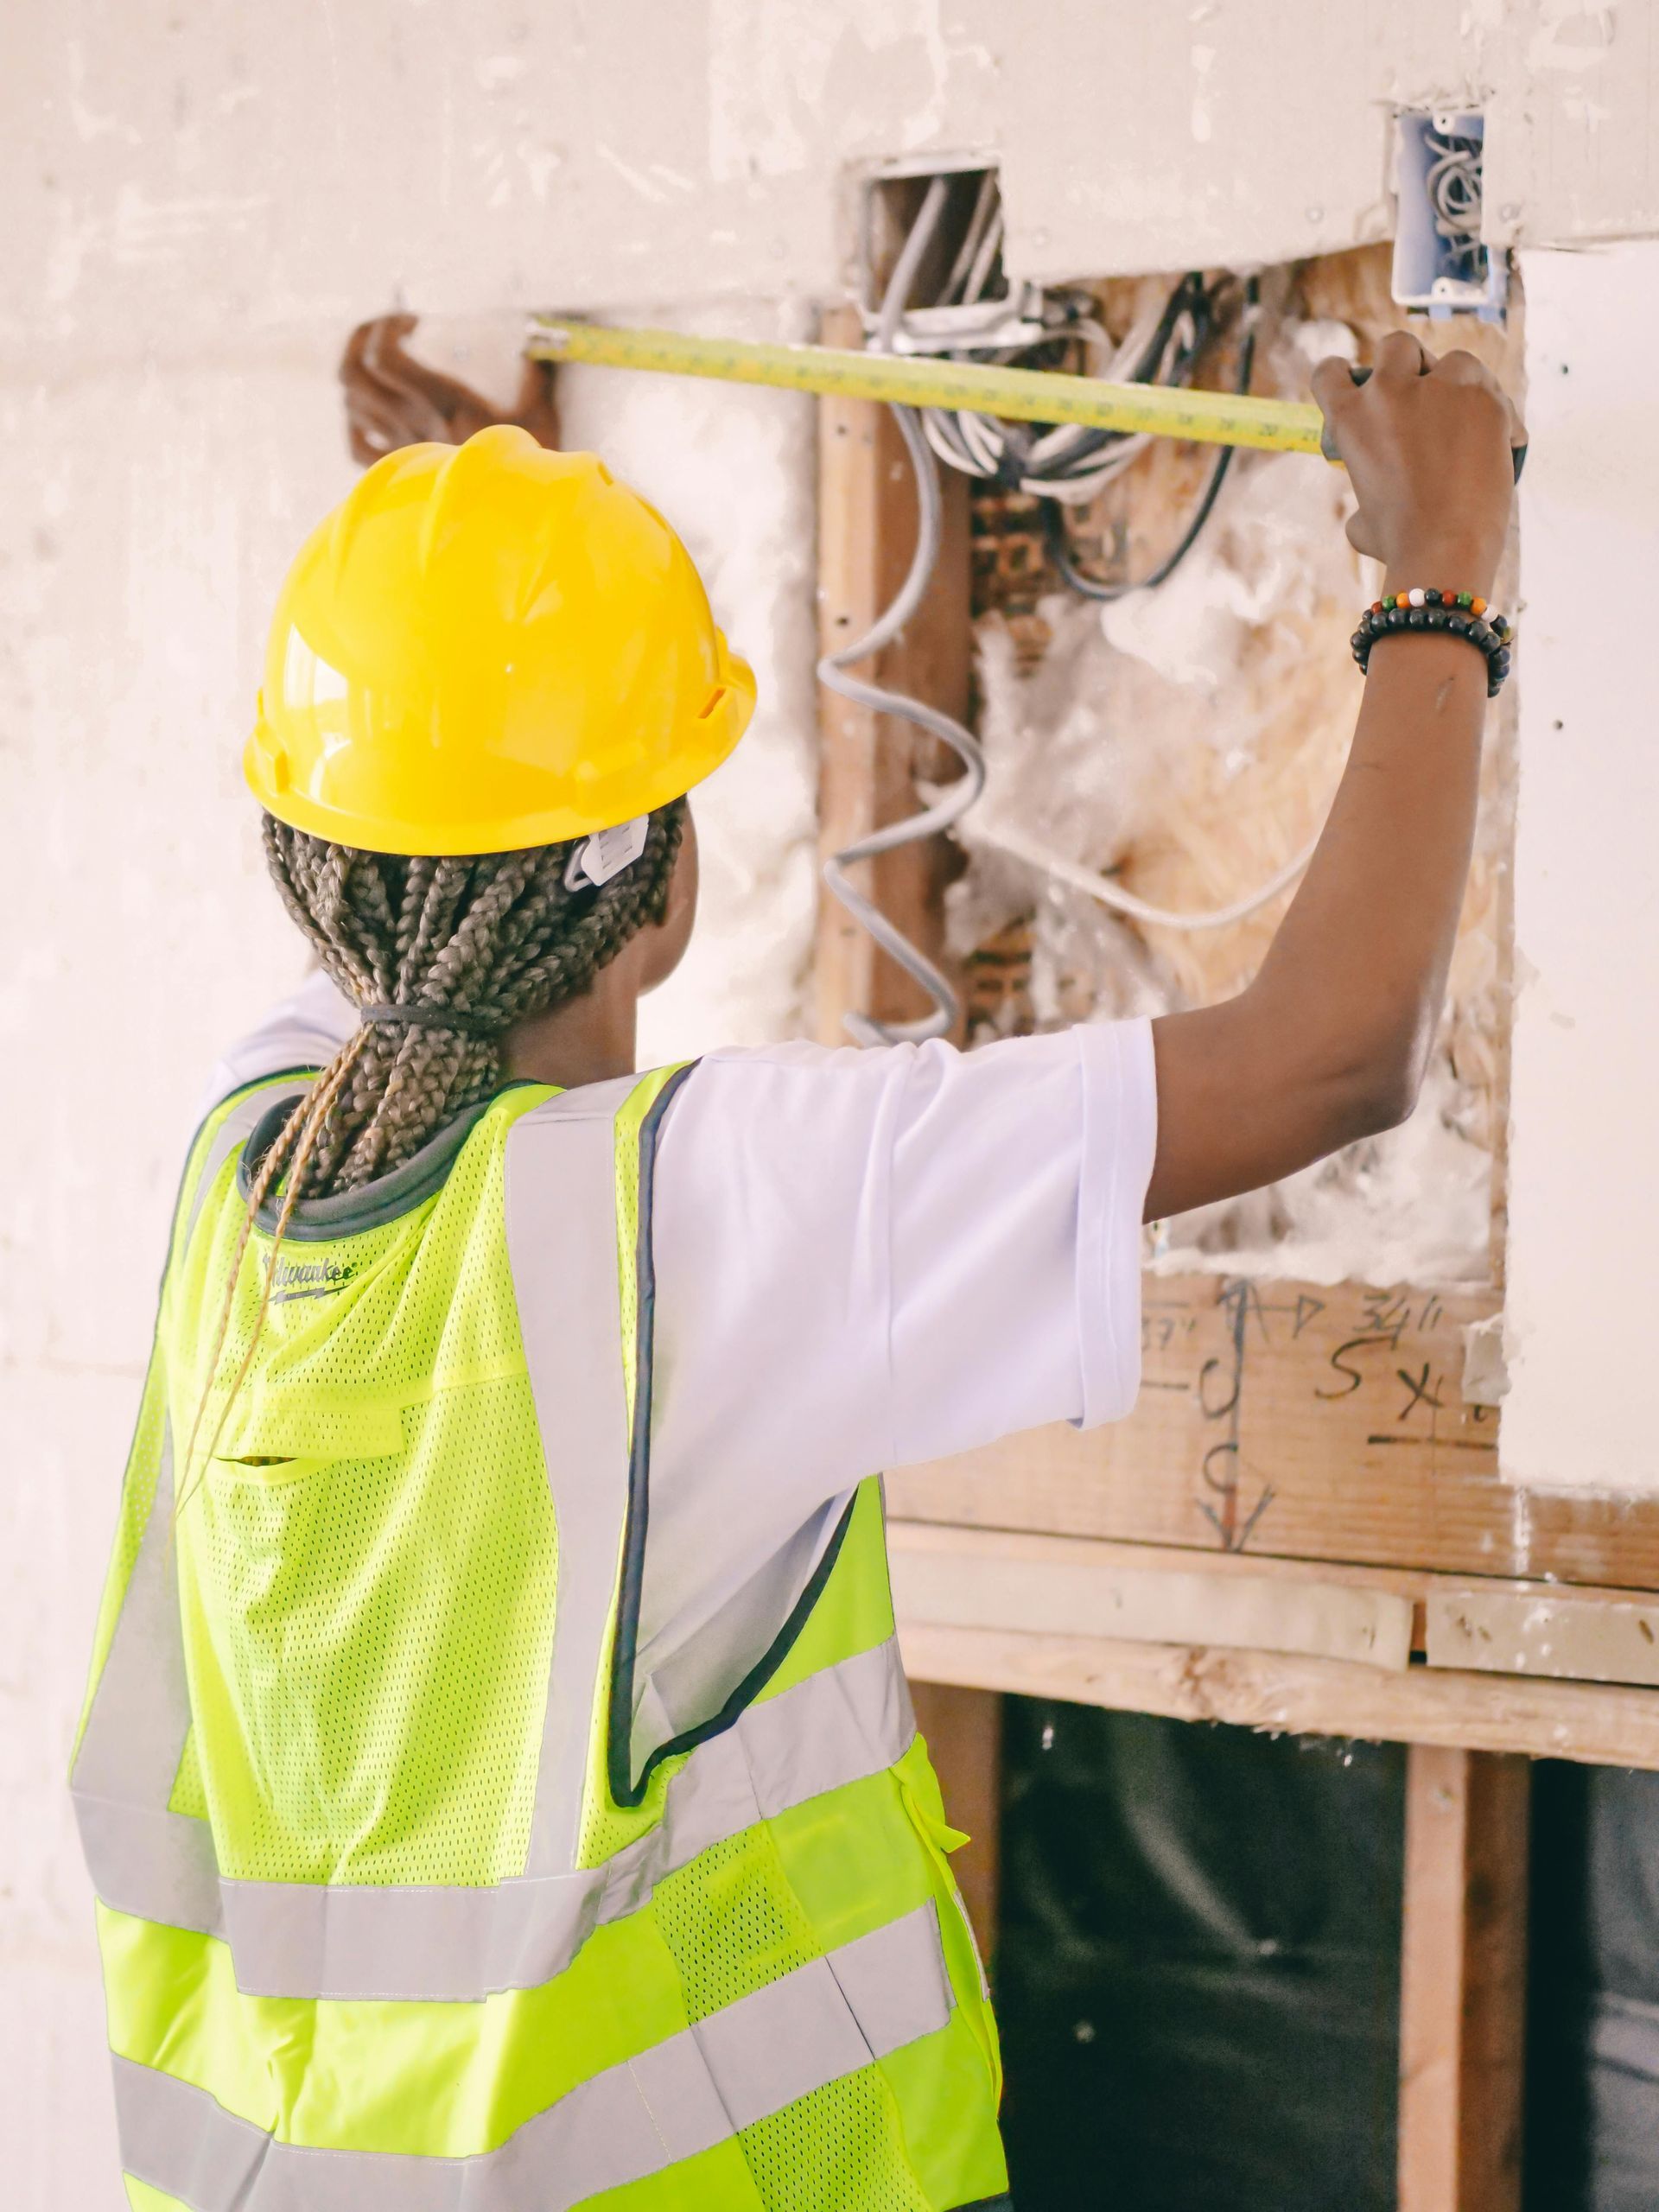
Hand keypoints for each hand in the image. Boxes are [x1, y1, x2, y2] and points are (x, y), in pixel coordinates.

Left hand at [339, 313, 560, 466]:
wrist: (511, 530)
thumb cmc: (530, 473)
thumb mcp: (541, 417)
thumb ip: (537, 377)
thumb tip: (537, 349)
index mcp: (442, 406)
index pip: (381, 357)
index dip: (383, 327)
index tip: (414, 322)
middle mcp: (412, 427)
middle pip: (350, 373)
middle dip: (359, 339)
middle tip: (387, 331)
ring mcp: (401, 451)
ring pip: (349, 403)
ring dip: (359, 376)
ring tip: (382, 365)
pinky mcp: (400, 476)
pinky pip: (356, 445)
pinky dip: (356, 422)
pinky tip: (374, 410)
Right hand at [1311, 332, 1522, 597]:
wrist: (1446, 548)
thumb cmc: (1399, 543)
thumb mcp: (1363, 519)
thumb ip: (1366, 492)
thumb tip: (1372, 502)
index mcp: (1350, 418)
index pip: (1331, 372)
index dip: (1342, 376)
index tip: (1358, 387)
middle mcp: (1392, 391)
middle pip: (1397, 345)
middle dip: (1409, 363)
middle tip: (1420, 394)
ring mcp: (1443, 389)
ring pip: (1456, 361)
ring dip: (1460, 382)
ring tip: (1466, 419)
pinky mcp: (1488, 400)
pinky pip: (1494, 393)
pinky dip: (1497, 414)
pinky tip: (1498, 444)